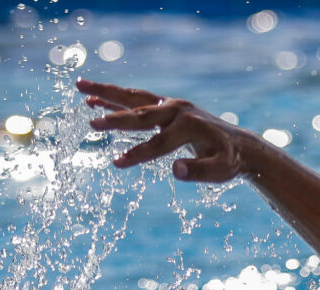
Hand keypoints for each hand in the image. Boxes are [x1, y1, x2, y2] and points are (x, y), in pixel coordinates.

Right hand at [78, 78, 247, 181]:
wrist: (239, 144)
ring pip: (135, 98)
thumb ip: (200, 172)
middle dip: (116, 119)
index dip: (138, 155)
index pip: (159, 144)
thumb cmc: (229, 161)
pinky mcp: (167, 106)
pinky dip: (116, 98)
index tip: (117, 164)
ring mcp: (172, 105)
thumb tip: (175, 171)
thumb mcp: (221, 171)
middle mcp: (179, 111)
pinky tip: (94, 98)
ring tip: (80, 87)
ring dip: (107, 93)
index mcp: (190, 127)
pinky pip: (138, 100)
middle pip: (142, 115)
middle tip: (92, 123)